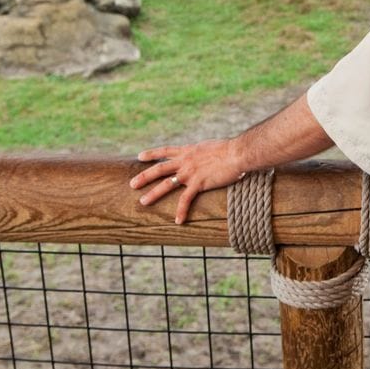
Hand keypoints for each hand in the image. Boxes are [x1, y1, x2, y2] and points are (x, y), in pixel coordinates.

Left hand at [131, 140, 245, 224]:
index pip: (165, 151)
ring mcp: (190, 173)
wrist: (238, 153)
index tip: (140, 156)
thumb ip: (204, 153)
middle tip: (131, 184)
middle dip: (144, 176)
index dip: (152, 154)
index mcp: (188, 150)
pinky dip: (181, 211)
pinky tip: (178, 221)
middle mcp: (186, 161)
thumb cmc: (231, 149)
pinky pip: (186, 199)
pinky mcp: (199, 184)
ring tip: (143, 202)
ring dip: (153, 193)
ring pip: (166, 184)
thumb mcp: (211, 147)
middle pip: (159, 168)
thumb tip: (207, 156)